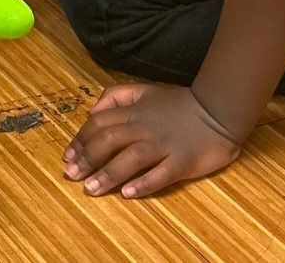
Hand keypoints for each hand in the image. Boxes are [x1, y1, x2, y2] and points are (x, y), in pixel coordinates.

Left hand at [63, 84, 240, 198]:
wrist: (216, 111)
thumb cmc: (178, 104)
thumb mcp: (144, 90)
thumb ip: (117, 96)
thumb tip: (92, 111)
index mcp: (134, 111)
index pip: (100, 123)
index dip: (81, 139)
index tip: (68, 156)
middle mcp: (145, 127)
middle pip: (110, 140)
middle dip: (87, 158)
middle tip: (72, 175)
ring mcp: (163, 145)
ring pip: (131, 158)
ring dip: (108, 174)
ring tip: (91, 188)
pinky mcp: (182, 162)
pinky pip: (161, 174)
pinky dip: (144, 184)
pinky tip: (129, 194)